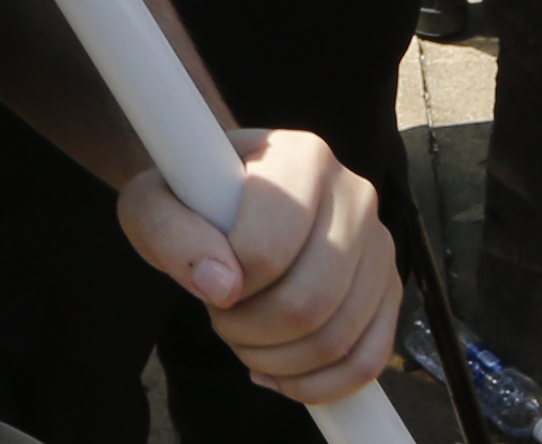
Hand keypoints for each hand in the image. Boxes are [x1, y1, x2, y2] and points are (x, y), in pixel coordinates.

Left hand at [117, 128, 398, 405]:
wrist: (222, 197)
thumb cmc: (186, 197)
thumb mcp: (152, 203)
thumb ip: (170, 233)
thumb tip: (221, 287)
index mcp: (301, 157)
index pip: (269, 248)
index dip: (228, 282)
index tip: (206, 277)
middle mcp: (355, 195)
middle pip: (310, 301)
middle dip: (250, 329)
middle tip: (219, 317)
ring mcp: (380, 246)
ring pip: (338, 338)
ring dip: (276, 358)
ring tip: (241, 338)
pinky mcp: (389, 291)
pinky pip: (366, 361)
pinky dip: (317, 383)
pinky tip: (275, 373)